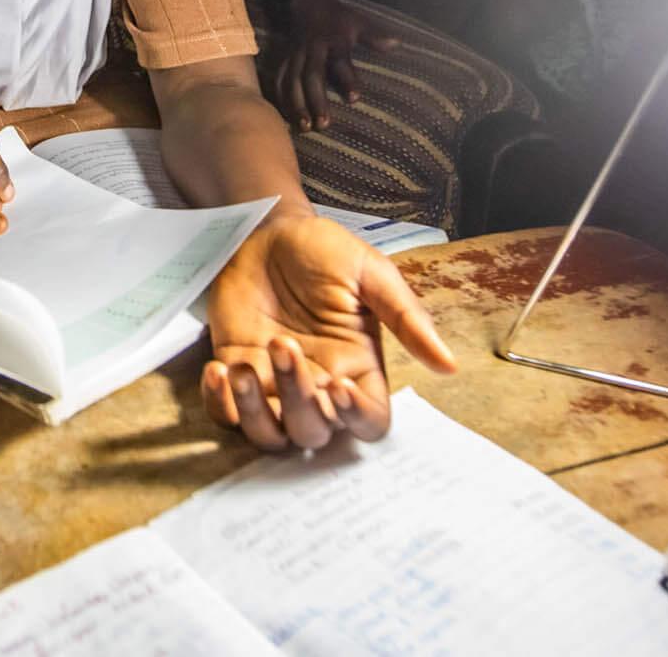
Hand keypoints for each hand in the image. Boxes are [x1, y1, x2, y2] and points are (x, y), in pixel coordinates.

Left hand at [202, 214, 457, 451]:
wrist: (268, 231)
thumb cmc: (324, 251)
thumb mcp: (371, 273)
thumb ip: (405, 317)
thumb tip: (449, 365)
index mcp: (359, 368)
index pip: (369, 422)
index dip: (355, 417)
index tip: (337, 385)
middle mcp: (319, 386)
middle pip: (315, 433)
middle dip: (297, 400)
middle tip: (284, 345)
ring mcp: (274, 386)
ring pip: (270, 437)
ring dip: (254, 413)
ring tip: (241, 369)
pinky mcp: (237, 374)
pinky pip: (226, 416)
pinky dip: (220, 405)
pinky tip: (218, 370)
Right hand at [273, 0, 400, 129]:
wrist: (308, 2)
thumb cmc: (338, 18)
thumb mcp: (358, 23)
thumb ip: (374, 36)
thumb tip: (396, 44)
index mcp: (333, 41)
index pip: (340, 61)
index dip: (347, 79)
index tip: (355, 99)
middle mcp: (312, 50)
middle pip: (312, 76)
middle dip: (316, 100)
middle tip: (324, 124)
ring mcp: (296, 56)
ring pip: (293, 81)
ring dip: (296, 105)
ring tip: (304, 127)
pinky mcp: (285, 60)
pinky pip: (280, 80)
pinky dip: (281, 99)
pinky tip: (286, 118)